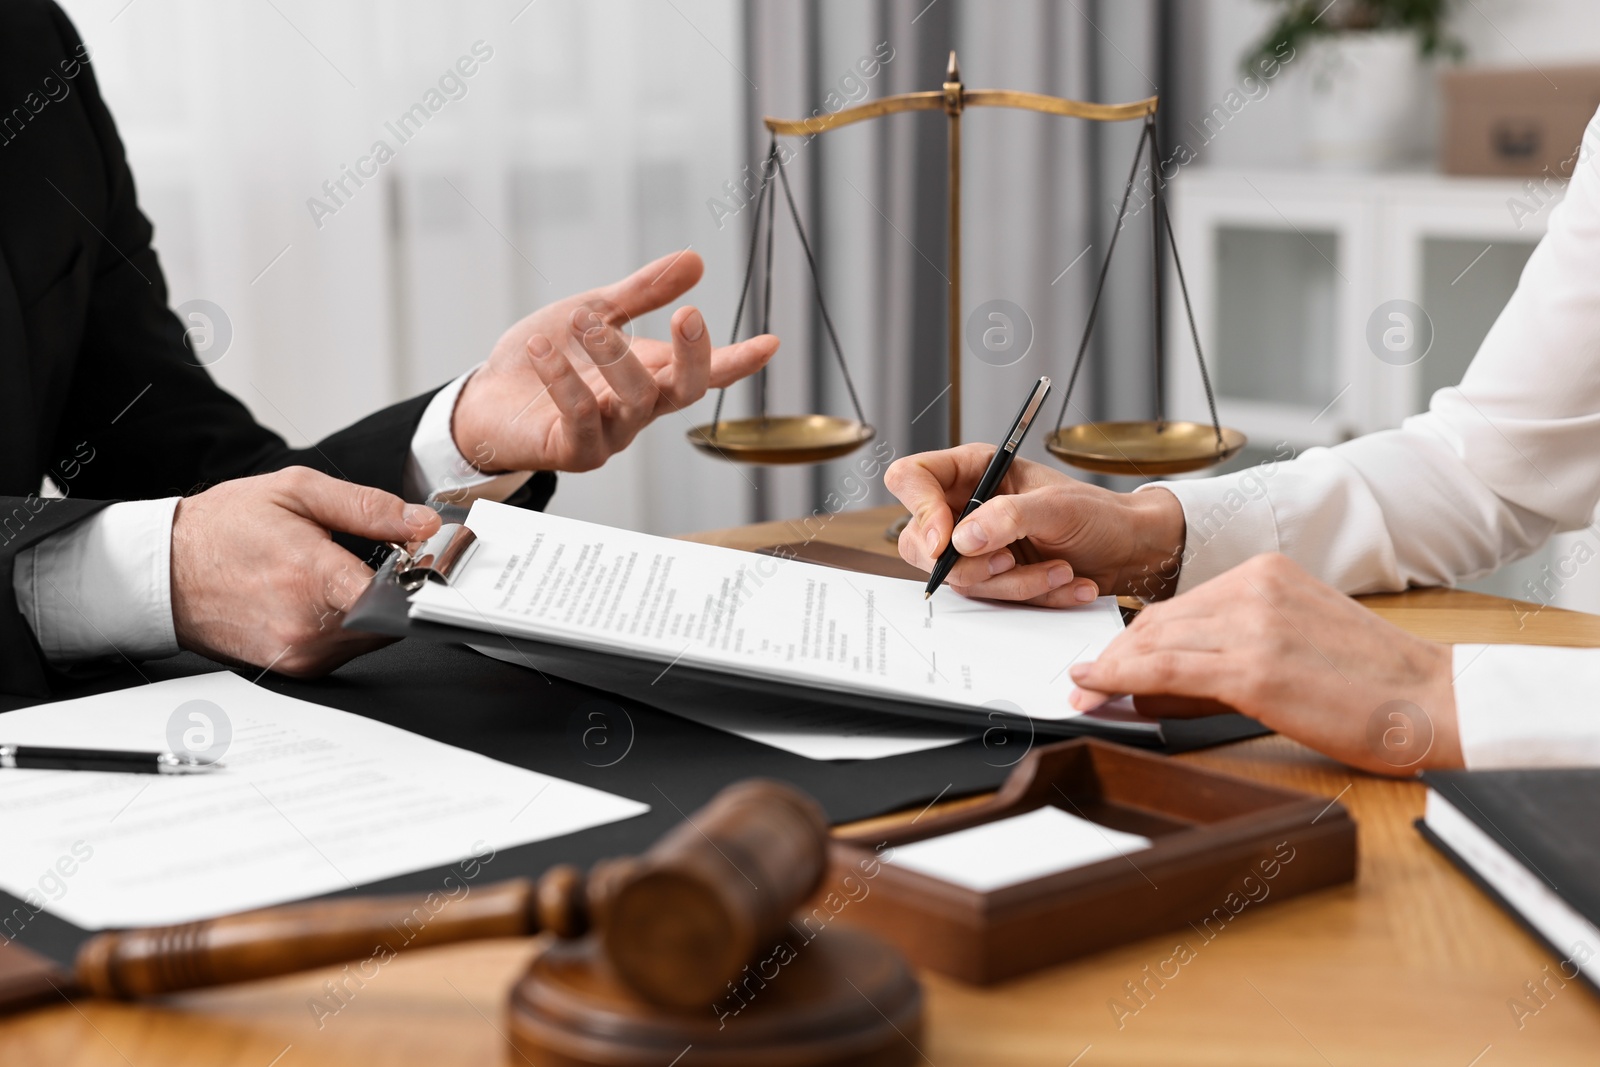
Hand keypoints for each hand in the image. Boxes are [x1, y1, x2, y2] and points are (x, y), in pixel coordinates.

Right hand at [171, 467, 440, 676]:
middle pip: (391, 618)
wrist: (165, 571)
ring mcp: (300, 653)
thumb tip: (421, 523)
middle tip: (376, 557)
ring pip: (372, 636)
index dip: (418, 582)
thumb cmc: (223, 528)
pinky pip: (346, 649)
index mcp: (311, 577)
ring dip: (372, 608)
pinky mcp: (295, 667)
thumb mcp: (297, 491)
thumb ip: (369, 507)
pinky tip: (321, 597)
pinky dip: (347, 624)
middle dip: (396, 589)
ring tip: (336, 574)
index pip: (393, 600)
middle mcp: (306, 626)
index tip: (419, 562)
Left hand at [452, 250, 779, 473]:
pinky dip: (563, 379)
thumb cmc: (544, 358)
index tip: (771, 342)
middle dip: (693, 355)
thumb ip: (642, 292)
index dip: (738, 359)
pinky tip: (543, 348)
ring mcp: (609, 434)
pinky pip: (579, 416)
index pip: (705, 371)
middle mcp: (638, 409)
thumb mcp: (595, 311)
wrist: (485, 396)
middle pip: (685, 391)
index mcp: (651, 375)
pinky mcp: (571, 450)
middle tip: (688, 314)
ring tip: (588, 324)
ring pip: (636, 401)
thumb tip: (695, 259)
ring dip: (615, 357)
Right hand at [884, 443, 1186, 604]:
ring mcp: (974, 546)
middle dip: (966, 562)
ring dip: (1012, 582)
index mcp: (972, 470)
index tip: (944, 540)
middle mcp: (964, 506)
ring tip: (1060, 571)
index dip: (919, 509)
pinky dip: (1029, 595)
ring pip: (957, 577)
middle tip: (1008, 560)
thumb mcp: (1056, 507)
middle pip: (919, 540)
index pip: (912, 478)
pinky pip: (988, 598)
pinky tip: (1065, 583)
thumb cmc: (1097, 513)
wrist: (1129, 550)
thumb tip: (961, 539)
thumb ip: (1008, 517)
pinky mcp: (991, 578)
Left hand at [1068, 554, 1462, 774]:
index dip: (1134, 637)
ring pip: (1155, 641)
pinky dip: (1119, 677)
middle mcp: (1255, 587)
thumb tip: (1157, 678)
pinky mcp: (1253, 669)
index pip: (1178, 605)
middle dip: (1114, 653)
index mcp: (1267, 572)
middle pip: (1158, 620)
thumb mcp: (1296, 638)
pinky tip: (1094, 687)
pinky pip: (1166, 668)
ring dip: (1110, 668)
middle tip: (1082, 680)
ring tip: (1083, 691)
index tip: (1104, 659)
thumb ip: (1230, 646)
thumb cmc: (1373, 682)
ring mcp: (1254, 625)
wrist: (1435, 703)